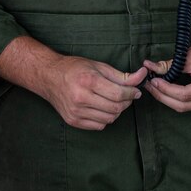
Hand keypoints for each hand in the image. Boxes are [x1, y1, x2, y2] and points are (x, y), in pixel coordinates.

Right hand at [0, 36, 144, 130]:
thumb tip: (142, 76)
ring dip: (116, 111)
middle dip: (126, 102)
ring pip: (109, 119)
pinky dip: (105, 118)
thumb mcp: (97, 66)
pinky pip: (99, 125)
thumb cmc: (74, 68)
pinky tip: (101, 107)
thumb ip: (120, 75)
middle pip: (116, 108)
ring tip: (112, 100)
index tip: (135, 91)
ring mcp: (76, 112)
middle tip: (126, 95)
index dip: (131, 93)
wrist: (48, 77)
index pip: (119, 94)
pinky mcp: (73, 121)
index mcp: (88, 81)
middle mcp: (81, 98)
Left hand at [141, 20, 190, 112]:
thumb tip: (149, 67)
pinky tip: (165, 88)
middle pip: (182, 105)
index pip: (184, 95)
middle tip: (149, 85)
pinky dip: (175, 97)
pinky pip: (189, 103)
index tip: (153, 80)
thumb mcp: (190, 56)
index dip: (165, 89)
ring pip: (184, 107)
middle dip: (163, 96)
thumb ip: (169, 65)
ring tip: (154, 86)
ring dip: (167, 98)